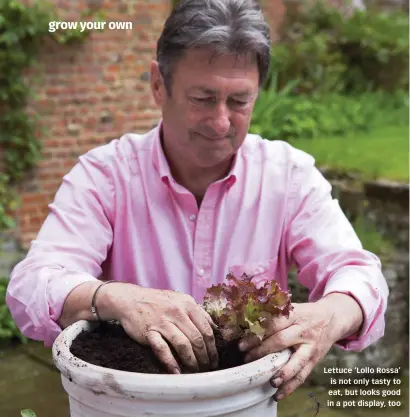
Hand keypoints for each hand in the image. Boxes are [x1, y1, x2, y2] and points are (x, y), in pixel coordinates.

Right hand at [100, 284, 218, 373]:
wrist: (131, 299)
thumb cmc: (159, 302)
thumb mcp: (180, 300)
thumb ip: (197, 312)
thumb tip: (215, 328)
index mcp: (188, 304)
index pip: (206, 328)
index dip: (212, 346)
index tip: (214, 358)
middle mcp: (177, 311)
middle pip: (197, 338)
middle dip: (204, 356)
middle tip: (207, 367)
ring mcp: (163, 321)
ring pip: (183, 345)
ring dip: (191, 361)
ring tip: (195, 371)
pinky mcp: (149, 331)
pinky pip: (162, 349)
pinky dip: (171, 363)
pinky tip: (177, 372)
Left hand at [238, 293, 362, 400]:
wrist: (332, 318)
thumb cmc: (304, 314)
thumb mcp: (291, 309)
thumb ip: (274, 316)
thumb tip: (247, 323)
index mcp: (294, 315)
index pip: (273, 324)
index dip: (256, 334)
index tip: (242, 344)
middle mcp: (302, 330)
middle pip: (281, 341)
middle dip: (262, 351)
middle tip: (247, 359)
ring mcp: (310, 346)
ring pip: (296, 361)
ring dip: (282, 373)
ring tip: (270, 381)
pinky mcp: (315, 359)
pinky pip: (303, 375)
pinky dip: (291, 386)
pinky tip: (279, 394)